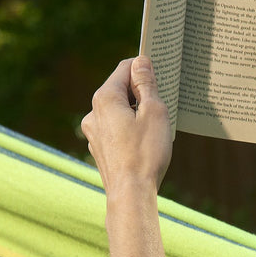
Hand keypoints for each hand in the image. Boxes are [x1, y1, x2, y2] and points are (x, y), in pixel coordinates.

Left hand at [81, 56, 171, 192]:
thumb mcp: (154, 111)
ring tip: (154, 130)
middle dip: (141, 94)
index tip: (161, 79)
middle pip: (120, 90)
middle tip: (162, 107)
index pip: (125, 69)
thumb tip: (141, 62)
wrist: (130, 194)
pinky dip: (129, 131)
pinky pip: (115, 130)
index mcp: (105, 98)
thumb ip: (146, 83)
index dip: (144, 70)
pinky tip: (143, 145)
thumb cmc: (145, 153)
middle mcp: (93, 112)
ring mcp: (93, 133)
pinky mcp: (98, 149)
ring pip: (118, 112)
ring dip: (136, 114)